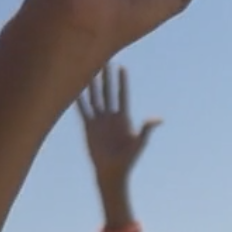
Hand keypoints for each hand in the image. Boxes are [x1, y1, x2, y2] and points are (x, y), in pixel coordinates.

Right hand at [78, 65, 160, 182]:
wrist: (112, 172)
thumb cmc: (128, 159)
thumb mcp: (139, 143)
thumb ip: (146, 130)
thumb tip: (157, 119)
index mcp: (124, 118)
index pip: (122, 95)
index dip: (122, 81)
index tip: (122, 67)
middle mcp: (111, 116)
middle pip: (108, 92)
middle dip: (107, 77)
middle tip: (105, 60)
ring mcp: (99, 120)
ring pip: (95, 98)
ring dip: (92, 85)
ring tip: (88, 70)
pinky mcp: (89, 127)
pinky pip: (83, 110)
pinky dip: (79, 100)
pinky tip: (74, 89)